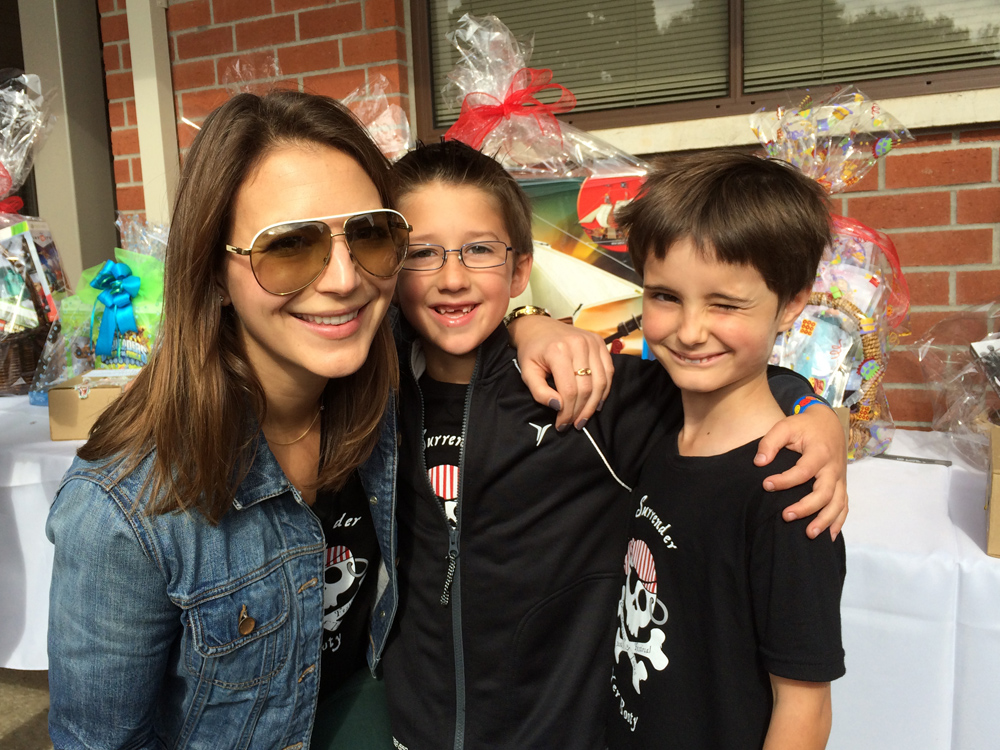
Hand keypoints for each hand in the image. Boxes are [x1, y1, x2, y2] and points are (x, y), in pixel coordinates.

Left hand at [507, 315, 613, 428]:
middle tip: (574, 424)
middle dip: (580, 411)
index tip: (562, 425)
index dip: (567, 412)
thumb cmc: (532, 351)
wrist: (538, 327)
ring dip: (594, 404)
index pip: (569, 390)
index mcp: (558, 351)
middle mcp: (578, 344)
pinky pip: (609, 371)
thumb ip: (539, 392)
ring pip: (601, 381)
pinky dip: (605, 389)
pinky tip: (596, 402)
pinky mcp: (599, 342)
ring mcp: (591, 342)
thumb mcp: (527, 372)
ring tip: (584, 417)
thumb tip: (558, 407)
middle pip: (587, 388)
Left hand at [754, 406, 847, 539]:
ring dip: (824, 520)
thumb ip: (770, 442)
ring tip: (809, 534)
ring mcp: (840, 478)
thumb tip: (759, 463)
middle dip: (806, 508)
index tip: (766, 485)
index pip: (803, 471)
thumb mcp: (785, 426)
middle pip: (824, 493)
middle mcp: (833, 468)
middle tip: (785, 516)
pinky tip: (829, 536)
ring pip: (837, 503)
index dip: (785, 481)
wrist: (829, 422)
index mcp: (819, 453)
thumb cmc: (804, 426)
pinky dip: (838, 521)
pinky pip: (844, 505)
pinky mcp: (841, 485)